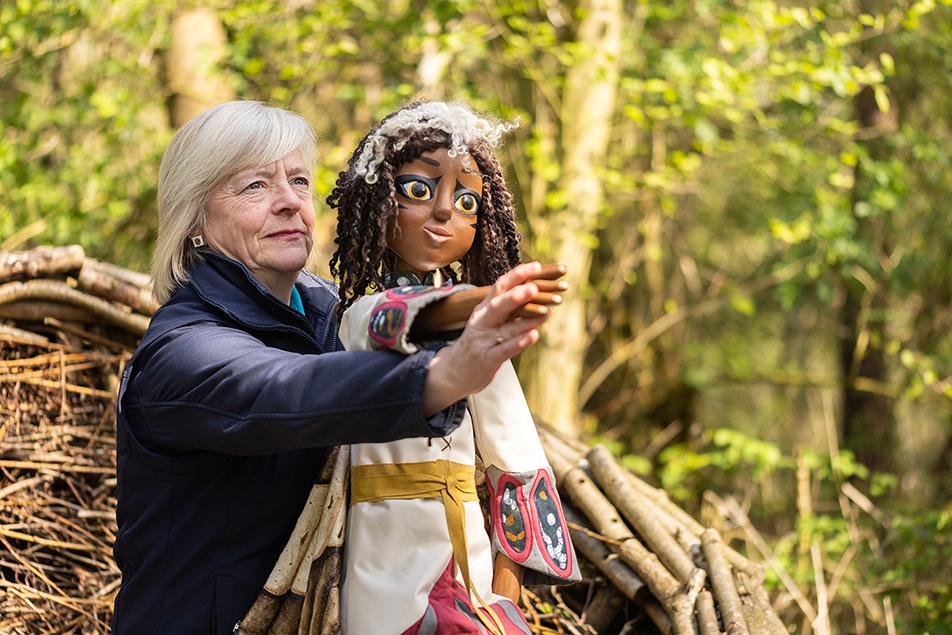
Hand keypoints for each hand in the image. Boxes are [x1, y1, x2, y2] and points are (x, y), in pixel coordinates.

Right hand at [421, 262, 552, 414]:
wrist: (454, 371)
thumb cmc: (480, 342)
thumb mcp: (491, 321)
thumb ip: (510, 308)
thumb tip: (537, 288)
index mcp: (484, 308)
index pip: (500, 287)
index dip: (518, 275)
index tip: (536, 266)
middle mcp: (482, 321)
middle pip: (498, 304)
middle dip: (517, 295)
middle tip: (534, 287)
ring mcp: (483, 340)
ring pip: (506, 328)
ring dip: (526, 320)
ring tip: (545, 312)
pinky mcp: (486, 359)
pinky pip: (505, 349)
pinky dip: (520, 342)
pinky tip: (534, 335)